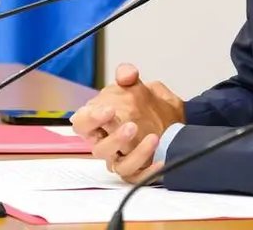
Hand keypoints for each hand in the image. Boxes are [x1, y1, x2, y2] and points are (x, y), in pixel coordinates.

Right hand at [70, 63, 184, 181]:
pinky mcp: (137, 173)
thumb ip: (128, 76)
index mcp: (98, 124)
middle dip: (114, 138)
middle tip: (131, 126)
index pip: (81, 125)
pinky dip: (150, 169)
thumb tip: (127, 74)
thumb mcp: (137, 86)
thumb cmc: (143, 107)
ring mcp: (120, 161)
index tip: (108, 109)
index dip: (89, 119)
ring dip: (136, 153)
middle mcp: (106, 145)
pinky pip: (140, 177)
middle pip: (98, 149)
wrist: (171, 123)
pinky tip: (161, 158)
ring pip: (119, 166)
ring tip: (153, 138)